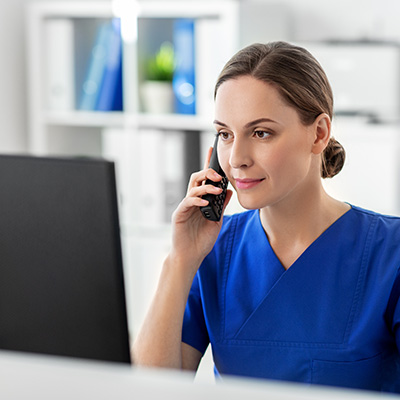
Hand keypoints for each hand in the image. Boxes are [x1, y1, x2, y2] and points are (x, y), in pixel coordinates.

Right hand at [170, 147, 231, 269]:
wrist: (191, 256)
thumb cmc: (202, 240)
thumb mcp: (217, 220)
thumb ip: (222, 206)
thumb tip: (229, 191)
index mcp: (201, 201)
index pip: (204, 179)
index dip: (207, 164)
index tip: (212, 150)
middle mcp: (192, 201)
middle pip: (196, 178)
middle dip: (207, 173)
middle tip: (219, 176)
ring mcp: (185, 207)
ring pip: (192, 188)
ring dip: (205, 186)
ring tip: (216, 189)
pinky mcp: (179, 215)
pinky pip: (187, 202)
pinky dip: (197, 200)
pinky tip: (206, 203)